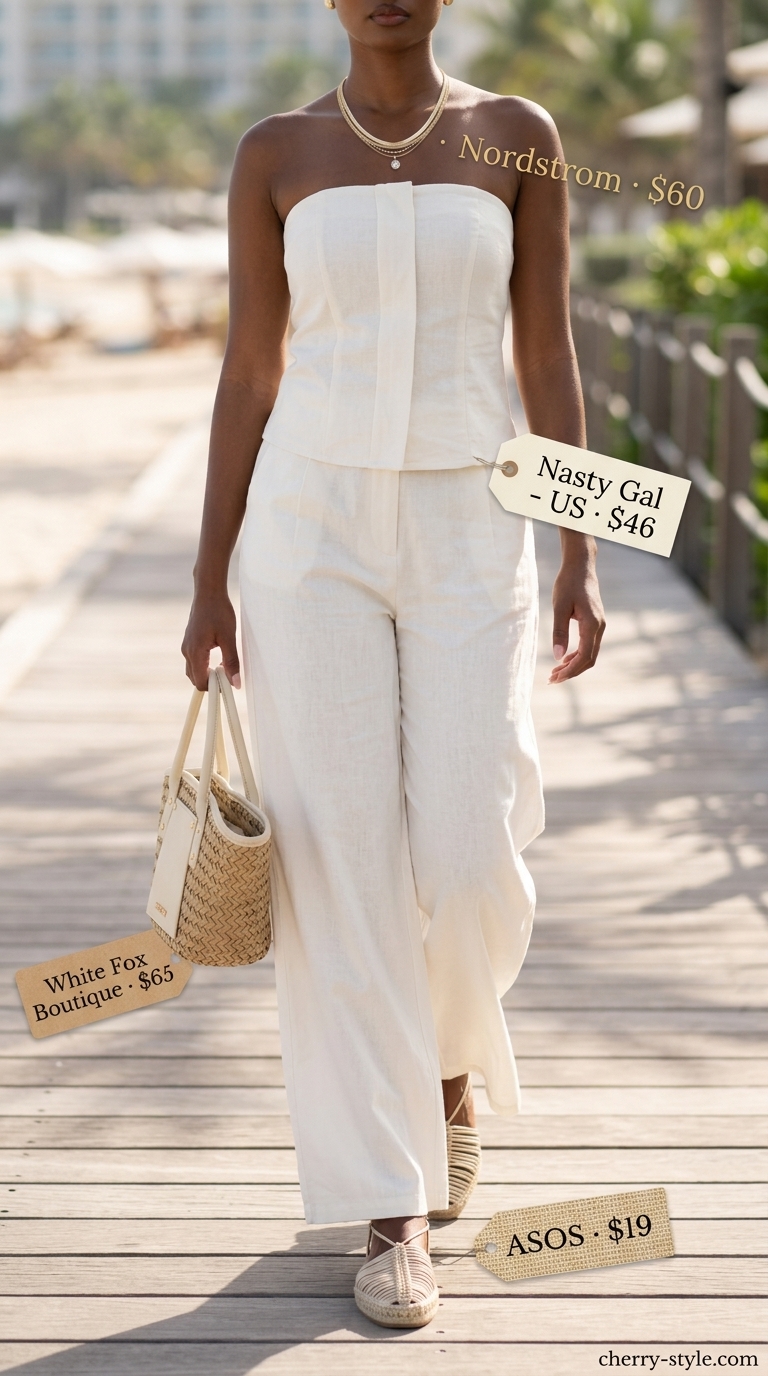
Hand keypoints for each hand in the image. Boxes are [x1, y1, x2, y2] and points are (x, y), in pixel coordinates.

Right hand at [181, 593, 240, 691]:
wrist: (208, 592)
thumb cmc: (219, 611)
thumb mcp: (229, 638)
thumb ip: (231, 662)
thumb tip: (235, 683)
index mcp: (195, 652)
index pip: (200, 682)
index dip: (214, 687)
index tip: (228, 683)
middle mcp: (187, 651)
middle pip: (194, 679)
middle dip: (210, 682)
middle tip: (227, 675)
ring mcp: (186, 646)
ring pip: (194, 670)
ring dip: (207, 673)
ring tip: (224, 667)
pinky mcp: (189, 641)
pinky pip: (194, 661)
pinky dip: (205, 665)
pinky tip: (219, 659)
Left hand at [549, 536, 604, 683]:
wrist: (581, 566)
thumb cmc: (568, 584)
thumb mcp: (559, 607)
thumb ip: (559, 632)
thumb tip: (557, 657)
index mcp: (592, 625)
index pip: (584, 657)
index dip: (570, 671)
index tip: (554, 678)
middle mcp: (599, 628)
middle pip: (589, 660)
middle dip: (571, 672)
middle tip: (551, 679)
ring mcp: (599, 626)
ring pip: (590, 654)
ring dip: (573, 665)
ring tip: (555, 672)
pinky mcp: (595, 623)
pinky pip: (589, 645)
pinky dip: (577, 655)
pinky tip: (564, 659)